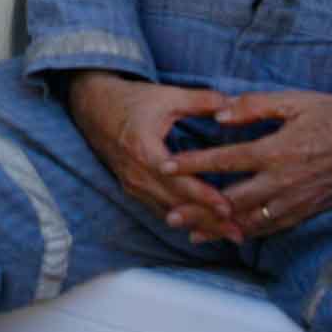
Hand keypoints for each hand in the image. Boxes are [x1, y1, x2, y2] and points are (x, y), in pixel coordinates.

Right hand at [65, 71, 244, 244]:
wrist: (93, 107)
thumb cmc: (132, 100)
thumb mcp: (167, 96)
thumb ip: (202, 100)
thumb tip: (235, 103)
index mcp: (145, 151)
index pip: (178, 181)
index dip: (204, 197)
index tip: (228, 209)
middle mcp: (137, 174)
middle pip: (176, 205)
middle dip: (208, 221)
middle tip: (239, 234)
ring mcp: (132, 185)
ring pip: (169, 213)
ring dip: (198, 225)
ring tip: (227, 235)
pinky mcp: (132, 189)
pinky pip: (159, 210)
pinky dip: (182, 219)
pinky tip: (202, 226)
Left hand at [164, 91, 331, 237]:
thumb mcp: (294, 100)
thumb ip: (253, 107)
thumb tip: (218, 115)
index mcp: (277, 150)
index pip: (225, 160)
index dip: (193, 164)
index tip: (165, 167)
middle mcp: (284, 181)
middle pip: (231, 201)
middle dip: (197, 209)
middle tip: (168, 214)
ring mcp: (296, 200)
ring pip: (249, 221)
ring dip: (217, 229)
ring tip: (189, 233)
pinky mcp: (307, 211)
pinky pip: (272, 228)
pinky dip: (247, 234)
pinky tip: (229, 237)